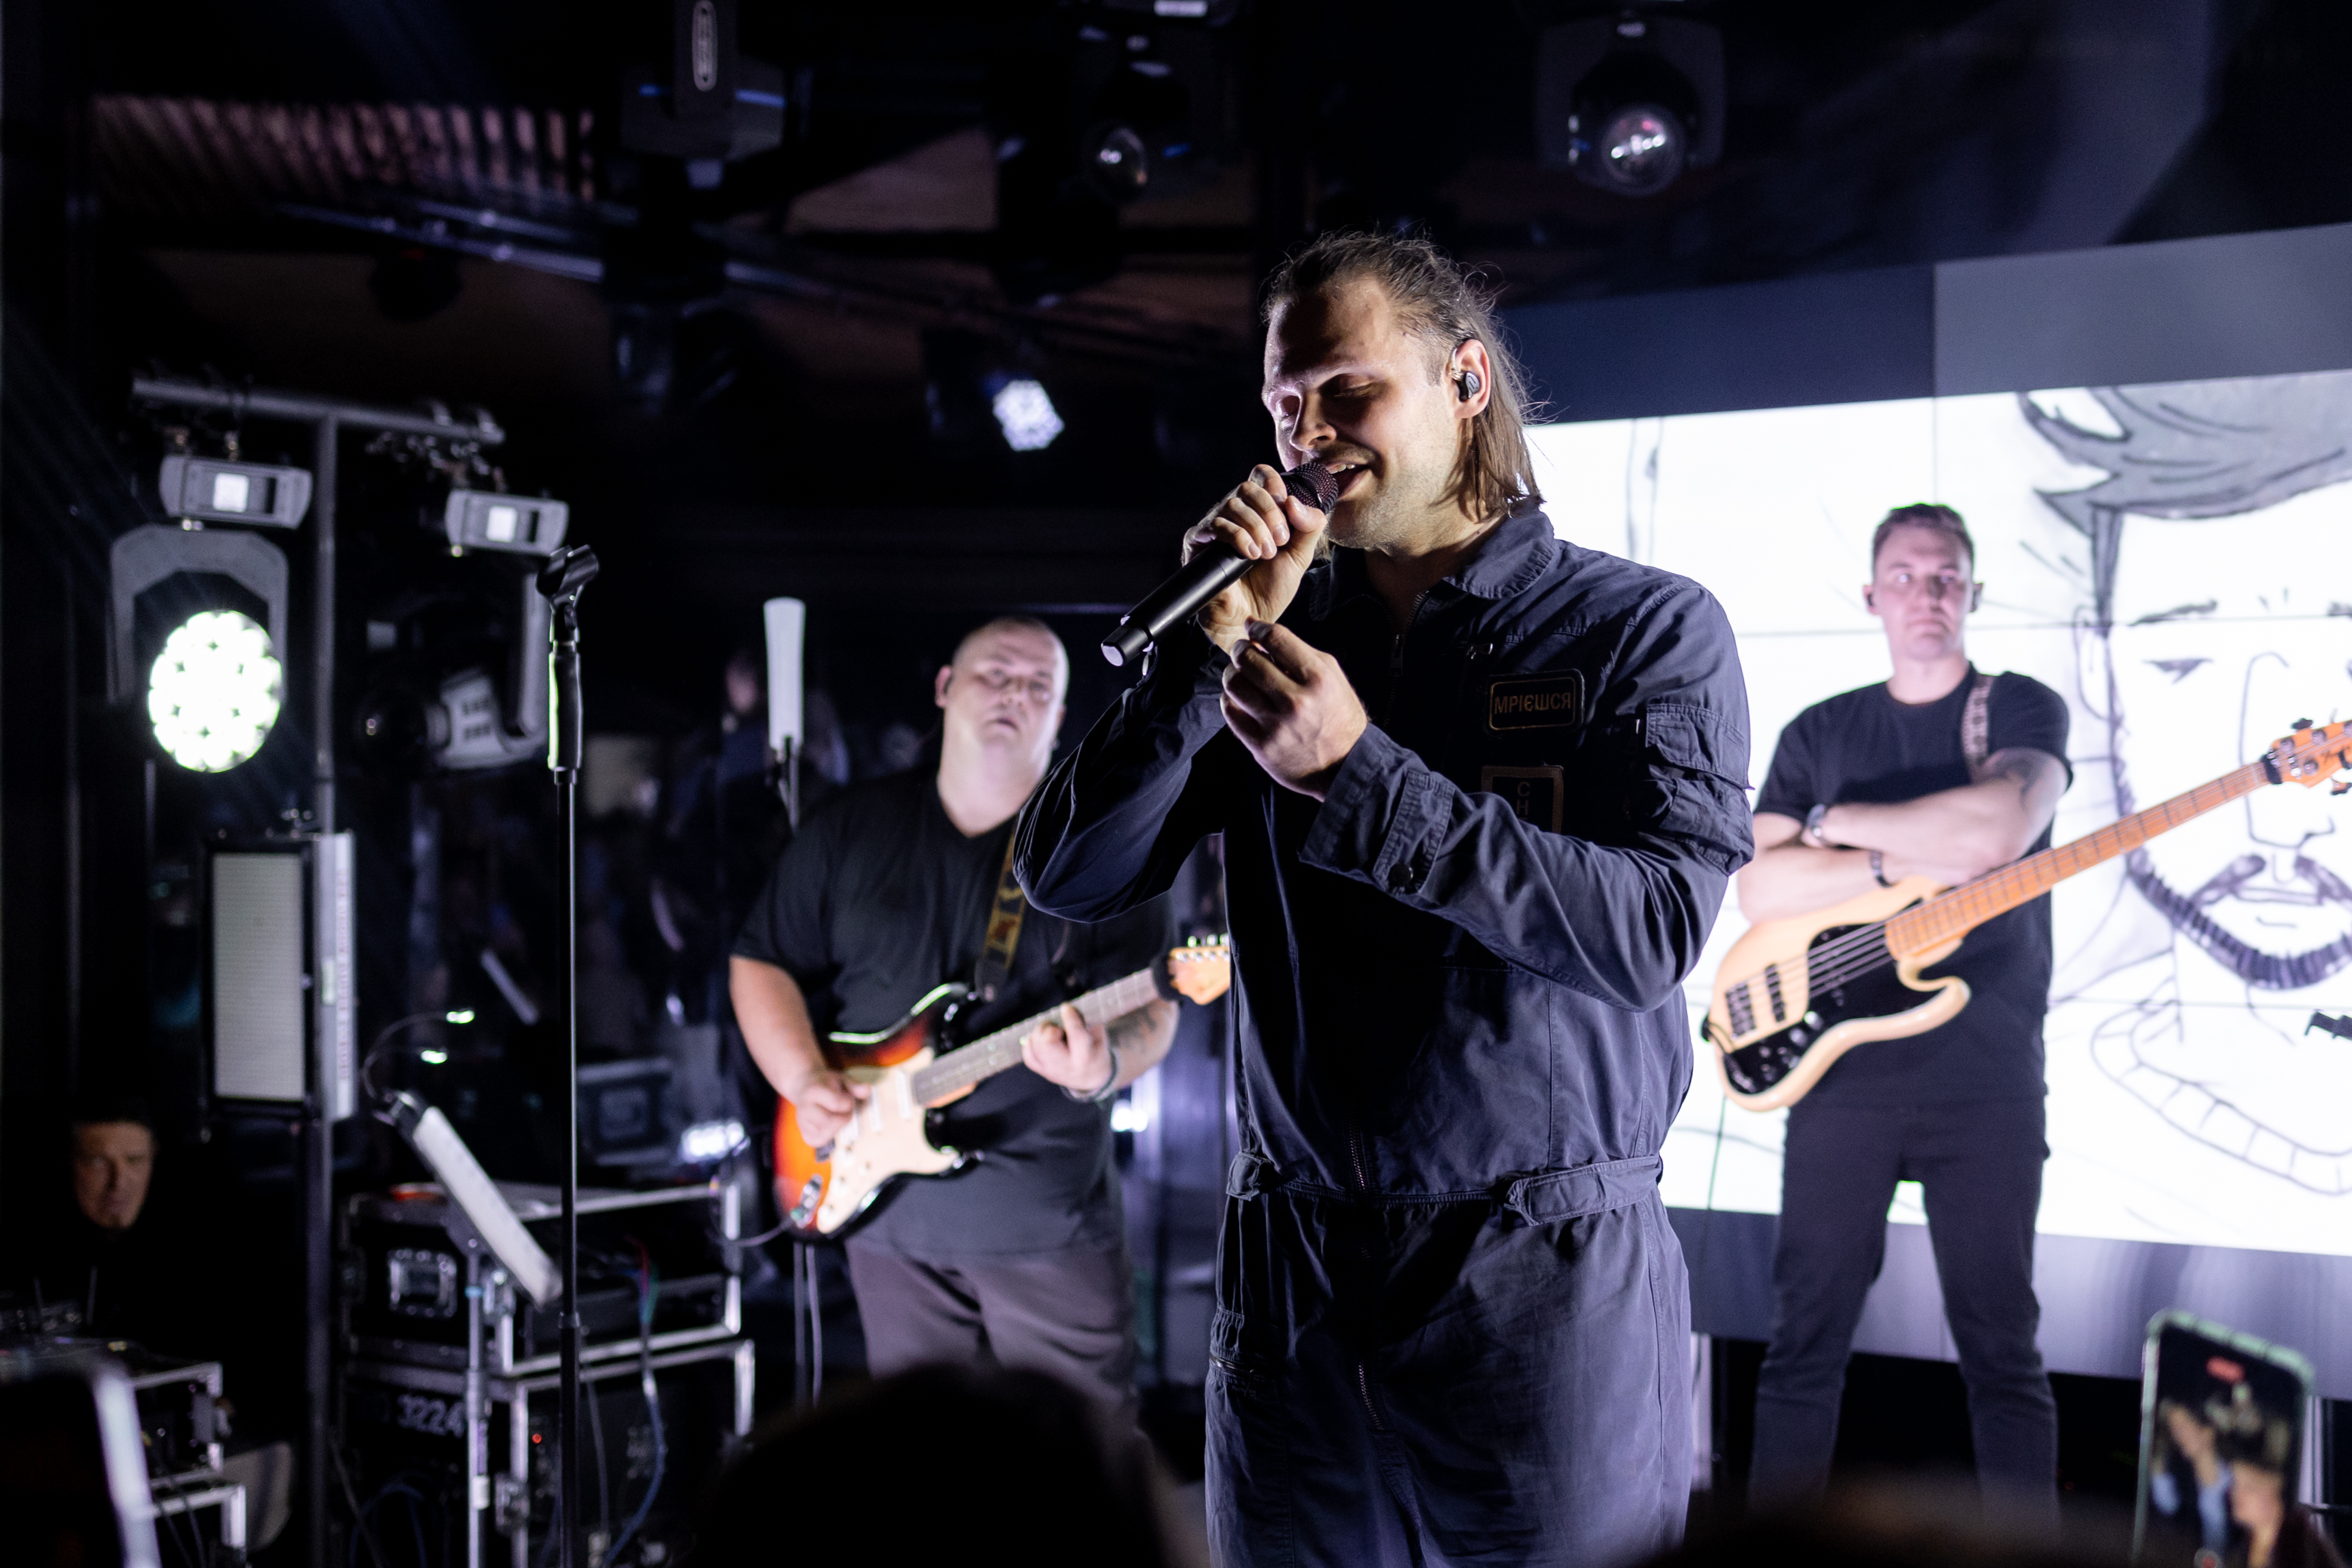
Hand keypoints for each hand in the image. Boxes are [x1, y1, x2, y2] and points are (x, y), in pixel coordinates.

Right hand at [780, 1063, 867, 1148]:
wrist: (804, 1088)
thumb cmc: (826, 1084)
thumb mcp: (841, 1079)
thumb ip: (855, 1085)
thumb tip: (867, 1090)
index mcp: (814, 1091)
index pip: (837, 1104)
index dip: (849, 1103)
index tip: (848, 1098)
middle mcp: (805, 1108)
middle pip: (832, 1122)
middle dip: (845, 1117)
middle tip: (844, 1109)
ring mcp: (803, 1123)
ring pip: (828, 1134)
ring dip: (839, 1126)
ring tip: (837, 1115)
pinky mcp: (806, 1135)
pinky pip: (822, 1141)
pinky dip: (831, 1135)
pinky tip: (831, 1125)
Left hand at [1021, 1003, 1115, 1094]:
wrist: (1090, 1078)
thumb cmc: (1095, 1050)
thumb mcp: (1098, 1035)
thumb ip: (1091, 1017)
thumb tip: (1086, 994)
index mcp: (1085, 1057)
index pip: (1076, 1036)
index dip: (1070, 1019)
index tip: (1066, 1006)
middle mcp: (1067, 1066)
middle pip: (1048, 1045)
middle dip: (1049, 1029)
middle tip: (1056, 1027)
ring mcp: (1052, 1071)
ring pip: (1035, 1048)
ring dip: (1039, 1033)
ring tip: (1050, 1031)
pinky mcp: (1042, 1071)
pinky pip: (1028, 1055)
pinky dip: (1031, 1043)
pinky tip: (1040, 1039)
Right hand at [1186, 464, 1329, 652]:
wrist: (1249, 618)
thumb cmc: (1271, 588)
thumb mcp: (1300, 555)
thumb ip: (1309, 526)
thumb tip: (1295, 501)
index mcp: (1258, 511)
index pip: (1260, 476)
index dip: (1273, 484)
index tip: (1286, 507)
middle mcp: (1234, 514)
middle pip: (1247, 487)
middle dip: (1269, 512)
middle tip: (1280, 540)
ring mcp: (1214, 526)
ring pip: (1232, 504)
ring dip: (1256, 528)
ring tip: (1265, 554)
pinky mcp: (1198, 542)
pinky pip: (1215, 525)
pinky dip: (1238, 537)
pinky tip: (1249, 555)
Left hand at [1221, 622, 1365, 798]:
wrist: (1345, 765)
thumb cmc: (1337, 715)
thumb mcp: (1331, 676)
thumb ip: (1296, 650)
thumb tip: (1256, 628)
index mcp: (1318, 678)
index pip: (1275, 638)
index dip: (1257, 628)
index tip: (1252, 629)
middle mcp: (1296, 701)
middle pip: (1248, 659)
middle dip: (1241, 649)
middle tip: (1243, 650)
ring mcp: (1276, 725)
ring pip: (1234, 684)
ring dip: (1232, 673)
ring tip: (1240, 673)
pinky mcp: (1261, 746)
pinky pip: (1231, 713)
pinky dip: (1231, 699)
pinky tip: (1241, 698)